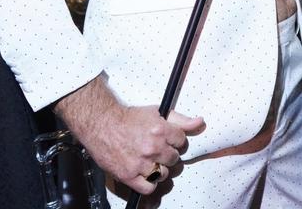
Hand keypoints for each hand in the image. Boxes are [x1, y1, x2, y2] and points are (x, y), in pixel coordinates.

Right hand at [55, 78, 204, 194]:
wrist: (102, 124)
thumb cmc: (128, 118)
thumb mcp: (158, 113)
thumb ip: (181, 120)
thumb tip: (200, 122)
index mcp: (161, 130)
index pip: (182, 141)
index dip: (175, 140)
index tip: (168, 140)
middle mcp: (152, 147)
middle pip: (174, 159)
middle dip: (168, 154)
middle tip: (158, 150)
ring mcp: (140, 163)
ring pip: (164, 174)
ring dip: (160, 169)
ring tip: (151, 161)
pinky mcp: (128, 176)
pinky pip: (148, 188)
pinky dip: (150, 184)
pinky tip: (146, 174)